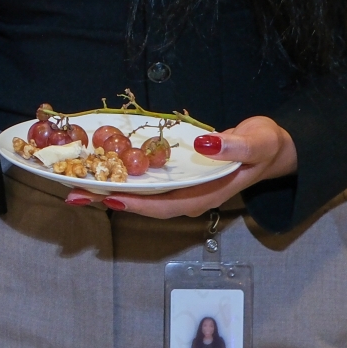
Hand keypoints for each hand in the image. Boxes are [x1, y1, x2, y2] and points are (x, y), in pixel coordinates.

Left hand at [70, 116, 296, 219]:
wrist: (272, 147)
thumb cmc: (267, 145)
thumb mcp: (257, 142)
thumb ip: (234, 146)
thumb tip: (205, 145)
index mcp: (208, 194)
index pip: (168, 205)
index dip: (138, 204)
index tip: (110, 198)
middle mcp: (191, 196)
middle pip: (146, 205)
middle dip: (111, 200)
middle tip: (74, 193)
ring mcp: (183, 189)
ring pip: (143, 196)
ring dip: (111, 191)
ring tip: (77, 186)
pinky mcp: (178, 178)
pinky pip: (147, 183)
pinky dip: (124, 178)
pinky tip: (103, 171)